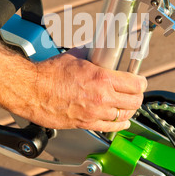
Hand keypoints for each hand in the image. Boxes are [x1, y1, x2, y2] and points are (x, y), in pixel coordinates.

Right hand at [16, 48, 146, 131]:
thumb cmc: (49, 73)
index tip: (141, 81)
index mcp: (102, 79)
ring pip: (124, 116)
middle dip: (138, 96)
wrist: (32, 90)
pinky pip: (110, 128)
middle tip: (136, 93)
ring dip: (129, 110)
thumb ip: (91, 52)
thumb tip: (97, 47)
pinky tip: (121, 122)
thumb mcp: (75, 56)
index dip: (142, 82)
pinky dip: (119, 125)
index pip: (135, 84)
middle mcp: (102, 98)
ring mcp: (94, 113)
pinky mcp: (85, 124)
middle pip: (134, 102)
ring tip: (129, 105)